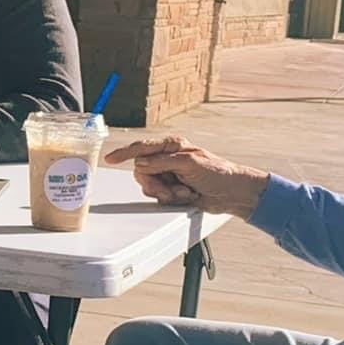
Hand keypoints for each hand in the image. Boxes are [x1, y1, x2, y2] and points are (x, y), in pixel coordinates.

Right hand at [105, 136, 267, 216]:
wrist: (232, 193)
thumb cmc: (218, 173)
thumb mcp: (190, 164)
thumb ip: (163, 162)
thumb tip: (141, 164)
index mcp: (172, 146)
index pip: (142, 148)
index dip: (125, 153)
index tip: (111, 158)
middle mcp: (168, 159)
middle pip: (142, 171)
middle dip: (156, 183)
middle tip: (170, 189)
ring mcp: (169, 174)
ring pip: (149, 185)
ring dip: (166, 192)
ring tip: (185, 192)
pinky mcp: (172, 189)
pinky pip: (158, 196)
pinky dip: (171, 198)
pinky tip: (187, 196)